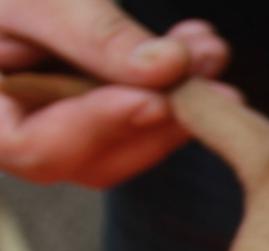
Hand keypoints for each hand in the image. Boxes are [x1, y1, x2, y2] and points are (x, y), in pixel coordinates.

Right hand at [0, 0, 227, 186]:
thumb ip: (93, 34)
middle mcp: (16, 134)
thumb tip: (167, 68)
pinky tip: (201, 48)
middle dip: (156, 113)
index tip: (154, 100)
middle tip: (204, 66)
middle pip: (90, 157)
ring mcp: (57, 132)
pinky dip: (172, 88)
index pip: (31, 147)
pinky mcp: (92, 118)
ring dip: (177, 99)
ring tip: (209, 49)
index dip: (95, 126)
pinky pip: (139, 121)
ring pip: (126, 144)